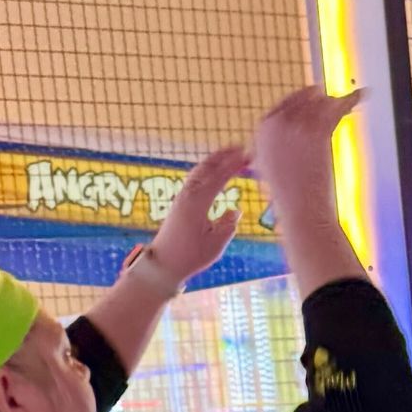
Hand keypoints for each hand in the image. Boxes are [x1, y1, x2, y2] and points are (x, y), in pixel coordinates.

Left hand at [147, 146, 249, 286]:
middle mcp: (188, 195)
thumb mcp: (215, 245)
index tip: (248, 155)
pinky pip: (196, 178)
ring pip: (200, 170)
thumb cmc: (190, 256)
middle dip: (224, 156)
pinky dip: (209, 169)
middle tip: (242, 147)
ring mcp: (183, 197)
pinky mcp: (181, 201)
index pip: (218, 177)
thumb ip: (228, 225)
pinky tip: (217, 170)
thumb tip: (235, 210)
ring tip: (231, 153)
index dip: (233, 165)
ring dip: (216, 160)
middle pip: (207, 167)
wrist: (164, 263)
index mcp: (197, 203)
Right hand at [253, 86, 364, 220]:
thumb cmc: (289, 197)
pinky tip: (363, 95)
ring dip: (337, 102)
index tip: (314, 97)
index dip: (302, 101)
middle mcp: (276, 123)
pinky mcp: (316, 132)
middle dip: (320, 99)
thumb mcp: (270, 167)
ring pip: (321, 102)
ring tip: (350, 100)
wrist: (301, 211)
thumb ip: (275, 147)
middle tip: (334, 99)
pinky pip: (337, 110)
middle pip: (304, 99)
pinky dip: (352, 100)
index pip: (285, 104)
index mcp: (262, 130)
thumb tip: (285, 137)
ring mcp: (295, 126)